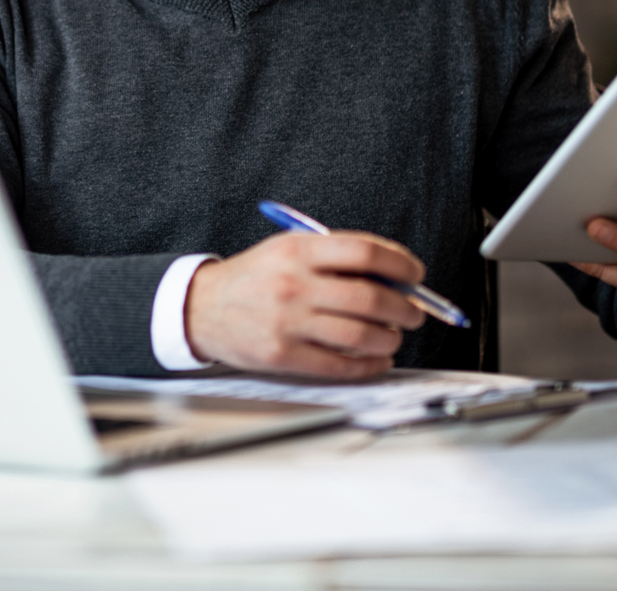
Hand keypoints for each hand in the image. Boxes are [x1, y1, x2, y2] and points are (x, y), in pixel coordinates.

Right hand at [184, 230, 426, 377]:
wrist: (201, 308)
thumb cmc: (254, 278)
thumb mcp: (288, 250)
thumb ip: (336, 258)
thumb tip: (395, 278)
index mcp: (298, 250)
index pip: (366, 253)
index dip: (401, 265)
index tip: (415, 275)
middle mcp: (294, 284)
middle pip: (371, 297)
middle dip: (405, 308)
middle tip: (413, 313)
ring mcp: (288, 321)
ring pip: (361, 335)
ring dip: (390, 338)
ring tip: (392, 336)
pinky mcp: (283, 355)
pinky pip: (340, 365)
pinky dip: (369, 365)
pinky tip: (376, 360)